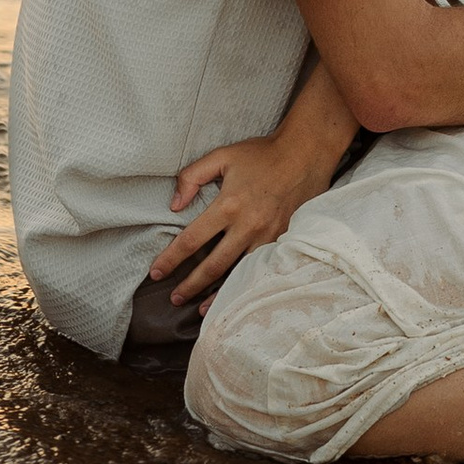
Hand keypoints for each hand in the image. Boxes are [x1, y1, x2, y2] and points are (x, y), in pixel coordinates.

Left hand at [149, 61, 359, 306]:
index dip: (171, 259)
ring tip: (200, 309)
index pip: (191, 240)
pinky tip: (236, 295)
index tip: (156, 272)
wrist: (306, 154)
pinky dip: (245, 285)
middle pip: (213, 266)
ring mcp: (268, 236)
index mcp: (228, 205)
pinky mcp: (283, 240)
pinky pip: (260, 269)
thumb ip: (192, 176)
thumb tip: (174, 204)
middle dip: (190, 285)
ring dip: (217, 294)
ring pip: (238, 274)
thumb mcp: (222, 155)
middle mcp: (247, 226)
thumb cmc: (262, 154)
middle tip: (174, 298)